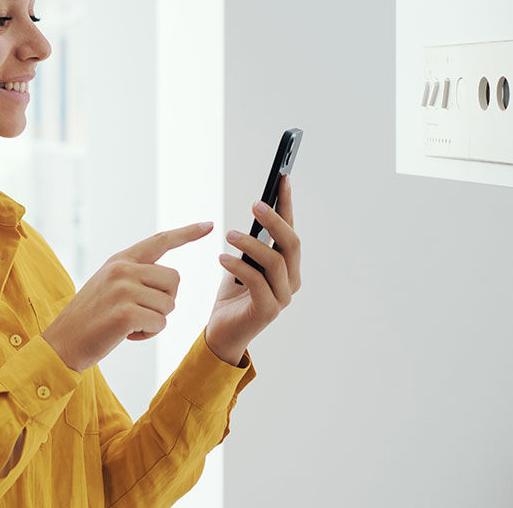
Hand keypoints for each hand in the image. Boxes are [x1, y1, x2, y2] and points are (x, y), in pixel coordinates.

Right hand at [41, 221, 213, 371]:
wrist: (61, 343)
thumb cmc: (90, 319)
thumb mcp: (109, 286)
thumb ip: (135, 275)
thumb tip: (171, 280)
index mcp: (120, 260)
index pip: (160, 241)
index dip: (187, 233)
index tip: (209, 224)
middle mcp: (122, 269)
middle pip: (174, 280)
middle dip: (166, 301)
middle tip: (142, 313)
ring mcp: (123, 289)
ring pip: (169, 305)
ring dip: (156, 321)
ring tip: (129, 325)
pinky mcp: (126, 313)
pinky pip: (160, 323)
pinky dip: (149, 334)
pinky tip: (127, 335)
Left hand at [208, 174, 301, 363]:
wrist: (221, 334)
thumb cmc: (232, 296)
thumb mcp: (242, 263)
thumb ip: (252, 244)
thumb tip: (256, 211)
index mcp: (288, 268)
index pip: (290, 230)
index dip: (287, 204)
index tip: (282, 178)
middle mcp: (291, 281)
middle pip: (291, 244)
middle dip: (275, 221)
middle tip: (256, 204)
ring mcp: (283, 298)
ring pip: (275, 261)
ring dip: (251, 244)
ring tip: (228, 234)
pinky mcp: (268, 310)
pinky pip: (256, 281)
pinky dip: (238, 266)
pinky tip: (221, 258)